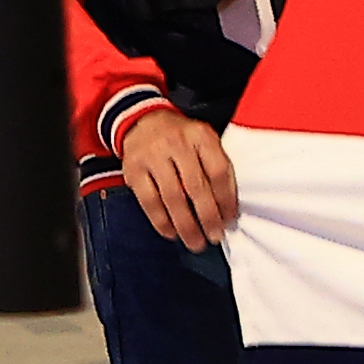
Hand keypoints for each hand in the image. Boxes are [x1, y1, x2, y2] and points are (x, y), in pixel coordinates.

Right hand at [116, 105, 240, 248]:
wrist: (142, 121)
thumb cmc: (182, 139)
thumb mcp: (204, 141)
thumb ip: (215, 166)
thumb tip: (227, 208)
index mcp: (201, 136)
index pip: (218, 172)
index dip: (227, 199)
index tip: (230, 220)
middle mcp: (177, 144)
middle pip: (196, 187)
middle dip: (208, 217)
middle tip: (215, 237)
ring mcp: (153, 156)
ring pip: (172, 197)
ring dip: (185, 225)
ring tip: (195, 242)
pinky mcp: (133, 170)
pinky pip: (149, 201)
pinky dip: (161, 221)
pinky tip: (171, 233)